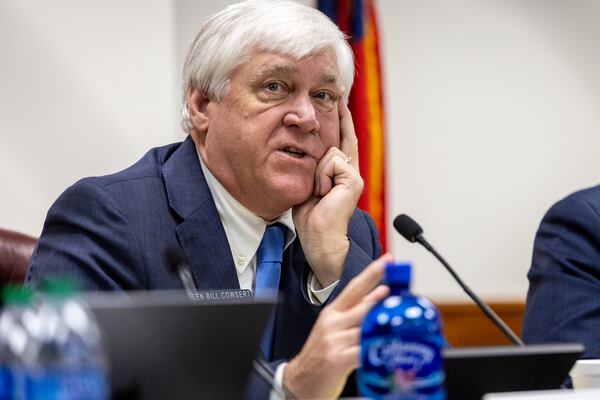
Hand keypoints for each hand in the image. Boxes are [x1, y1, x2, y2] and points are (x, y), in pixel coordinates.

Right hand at [283, 254, 391, 398]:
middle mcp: (333, 323)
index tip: (387, 260)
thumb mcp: (334, 330)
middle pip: (363, 302)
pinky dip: (376, 348)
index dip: (372, 272)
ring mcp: (334, 340)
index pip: (354, 287)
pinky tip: (388, 346)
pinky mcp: (337, 359)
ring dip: (384, 321)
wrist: (298, 382)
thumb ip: (355, 318)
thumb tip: (380, 306)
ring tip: (400, 316)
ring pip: (365, 325)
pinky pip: (362, 350)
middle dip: (383, 293)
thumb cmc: (320, 356)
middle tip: (401, 285)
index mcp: (332, 312)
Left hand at [293, 100, 362, 286]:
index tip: (341, 102)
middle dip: (339, 122)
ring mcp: (353, 176)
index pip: (343, 142)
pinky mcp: (353, 179)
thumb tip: (310, 152)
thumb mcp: (308, 185)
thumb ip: (314, 168)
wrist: (318, 236)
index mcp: (340, 175)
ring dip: (317, 173)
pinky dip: (321, 177)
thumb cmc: (311, 217)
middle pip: (342, 139)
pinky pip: (331, 162)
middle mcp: (350, 173)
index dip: (343, 122)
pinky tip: (323, 193)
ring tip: (318, 192)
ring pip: (329, 153)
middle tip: (338, 102)